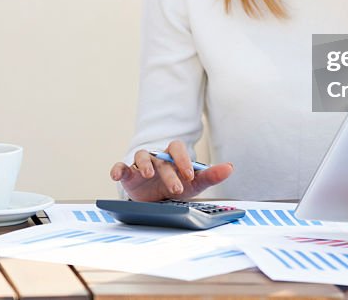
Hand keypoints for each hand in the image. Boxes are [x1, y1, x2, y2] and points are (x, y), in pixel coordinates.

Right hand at [109, 139, 232, 201]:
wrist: (157, 200)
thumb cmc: (177, 185)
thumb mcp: (195, 183)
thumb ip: (211, 175)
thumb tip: (230, 167)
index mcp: (173, 156)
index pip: (177, 148)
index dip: (183, 160)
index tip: (189, 174)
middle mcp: (157, 157)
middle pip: (161, 158)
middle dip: (169, 173)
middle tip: (177, 188)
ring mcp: (141, 164)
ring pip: (141, 157)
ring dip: (144, 164)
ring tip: (148, 175)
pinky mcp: (128, 175)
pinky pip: (121, 167)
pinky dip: (117, 169)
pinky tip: (117, 175)